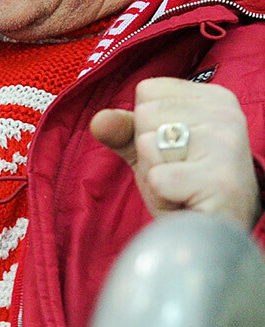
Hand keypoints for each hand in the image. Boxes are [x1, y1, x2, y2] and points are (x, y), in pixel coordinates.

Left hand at [91, 78, 261, 231]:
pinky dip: (162, 196)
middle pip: (145, 114)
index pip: (147, 90)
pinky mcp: (220, 180)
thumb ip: (122, 129)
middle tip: (178, 174)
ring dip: (155, 175)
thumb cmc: (184, 187)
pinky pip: (157, 177)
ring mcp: (226, 145)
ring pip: (147, 143)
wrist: (219, 235)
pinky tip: (186, 202)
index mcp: (213, 98)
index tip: (174, 151)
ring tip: (181, 188)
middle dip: (149, 152)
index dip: (146, 127)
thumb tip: (99, 119)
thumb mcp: (149, 150)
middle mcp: (226, 114)